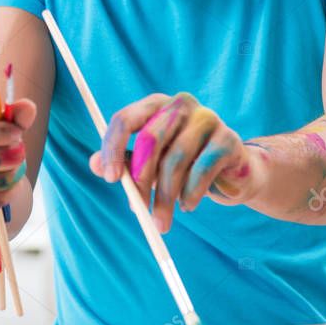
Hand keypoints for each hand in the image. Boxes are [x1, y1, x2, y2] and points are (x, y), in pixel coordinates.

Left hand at [89, 92, 264, 231]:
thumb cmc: (181, 165)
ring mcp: (207, 118)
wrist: (230, 173)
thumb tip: (94, 165)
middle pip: (151, 139)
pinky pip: (202, 170)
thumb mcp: (149, 164)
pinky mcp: (228, 139)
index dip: (114, 148)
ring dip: (166, 197)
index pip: (125, 119)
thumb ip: (123, 162)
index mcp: (155, 104)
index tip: (111, 179)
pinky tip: (187, 206)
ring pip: (176, 160)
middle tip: (137, 211)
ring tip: (162, 220)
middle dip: (141, 180)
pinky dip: (190, 194)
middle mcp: (180, 104)